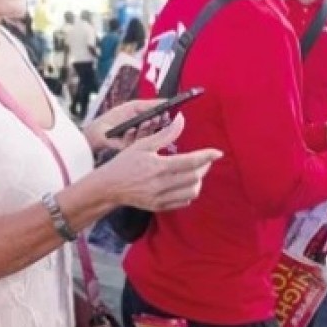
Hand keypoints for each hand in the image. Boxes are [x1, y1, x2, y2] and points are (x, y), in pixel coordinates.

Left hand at [82, 99, 167, 152]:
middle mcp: (144, 136)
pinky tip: (130, 129)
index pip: (161, 123)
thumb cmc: (116, 117)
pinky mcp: (126, 149)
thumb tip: (167, 101)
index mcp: (148, 126)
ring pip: (146, 137)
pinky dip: (131, 135)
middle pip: (156, 131)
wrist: (97, 129)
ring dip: (146, 128)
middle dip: (157, 123)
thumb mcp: (134, 107)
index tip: (168, 113)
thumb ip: (150, 104)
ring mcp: (136, 143)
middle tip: (160, 117)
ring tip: (146, 121)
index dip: (164, 118)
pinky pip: (131, 143)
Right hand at [87, 114, 220, 211]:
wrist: (108, 187)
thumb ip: (166, 134)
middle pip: (195, 177)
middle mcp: (161, 184)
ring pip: (192, 191)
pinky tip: (185, 182)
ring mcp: (160, 198)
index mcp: (158, 167)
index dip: (207, 156)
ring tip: (195, 171)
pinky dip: (189, 192)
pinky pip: (184, 201)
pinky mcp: (159, 207)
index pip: (190, 162)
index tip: (218, 152)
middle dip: (204, 166)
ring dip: (198, 180)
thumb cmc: (124, 163)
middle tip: (205, 159)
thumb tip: (181, 119)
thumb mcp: (143, 144)